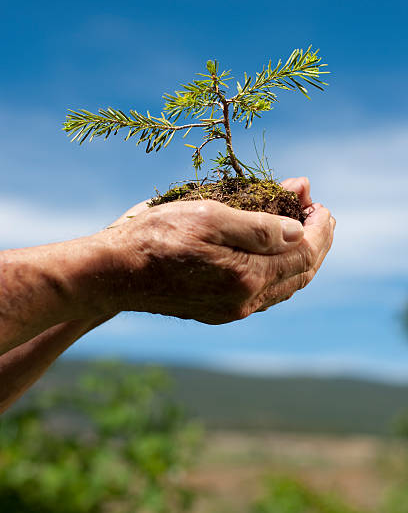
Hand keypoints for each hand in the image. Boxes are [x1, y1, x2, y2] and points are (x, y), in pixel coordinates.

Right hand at [105, 177, 334, 323]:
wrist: (115, 273)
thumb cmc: (157, 237)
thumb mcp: (209, 216)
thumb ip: (259, 227)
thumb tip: (298, 230)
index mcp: (248, 276)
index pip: (305, 253)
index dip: (320, 227)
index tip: (319, 202)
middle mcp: (245, 300)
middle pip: (300, 272)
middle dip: (316, 241)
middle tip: (318, 213)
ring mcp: (230, 309)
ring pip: (283, 286)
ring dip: (298, 257)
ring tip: (302, 230)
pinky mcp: (216, 310)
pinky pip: (263, 294)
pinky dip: (278, 271)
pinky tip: (272, 256)